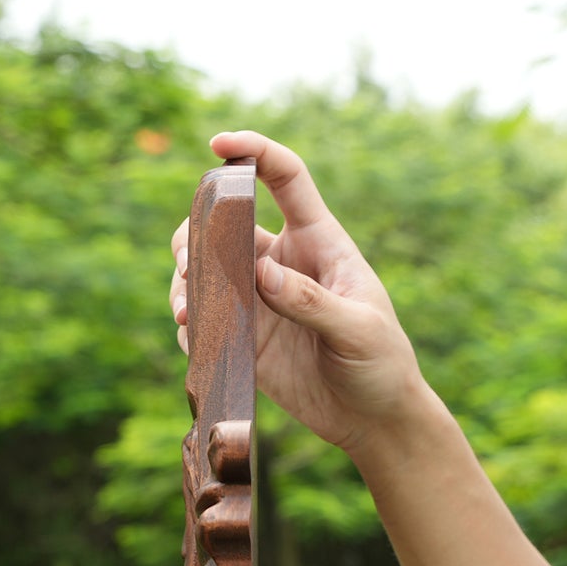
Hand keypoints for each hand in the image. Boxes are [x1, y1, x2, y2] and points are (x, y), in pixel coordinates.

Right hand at [169, 131, 429, 458]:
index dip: (254, 152)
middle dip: (195, 233)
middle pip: (225, 224)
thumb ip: (310, 300)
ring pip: (205, 273)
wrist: (375, 420)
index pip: (285, 178)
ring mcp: (261, 303)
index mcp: (318, 242)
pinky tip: (194, 342)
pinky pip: (206, 323)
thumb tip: (259, 272)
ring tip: (186, 314)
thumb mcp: (358, 329)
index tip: (219, 145)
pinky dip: (191, 327)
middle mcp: (283, 264)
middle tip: (186, 265)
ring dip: (185, 284)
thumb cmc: (381, 363)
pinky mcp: (247, 342)